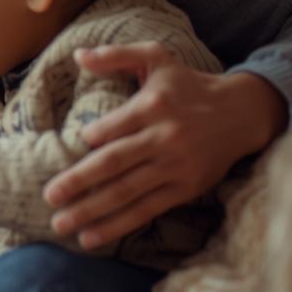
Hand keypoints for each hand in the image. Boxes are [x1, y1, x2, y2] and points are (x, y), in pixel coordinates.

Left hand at [44, 43, 284, 248]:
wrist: (242, 113)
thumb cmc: (188, 84)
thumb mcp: (156, 58)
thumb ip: (116, 55)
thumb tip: (78, 54)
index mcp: (153, 106)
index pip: (115, 126)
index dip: (93, 136)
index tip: (76, 143)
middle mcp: (164, 138)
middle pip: (115, 163)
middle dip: (79, 181)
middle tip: (49, 196)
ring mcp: (175, 166)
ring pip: (127, 192)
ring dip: (92, 210)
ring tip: (61, 224)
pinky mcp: (185, 188)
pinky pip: (146, 209)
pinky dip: (118, 224)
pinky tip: (91, 236)